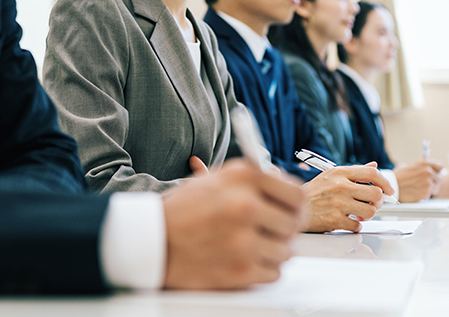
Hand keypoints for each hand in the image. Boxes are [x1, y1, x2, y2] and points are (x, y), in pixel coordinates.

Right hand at [162, 159, 304, 288]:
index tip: (292, 209)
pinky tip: (243, 258)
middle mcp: (245, 205)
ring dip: (274, 250)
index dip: (297, 204)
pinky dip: (263, 268)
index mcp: (243, 176)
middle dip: (285, 228)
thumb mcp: (218, 179)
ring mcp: (244, 240)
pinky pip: (274, 272)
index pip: (297, 193)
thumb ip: (256, 181)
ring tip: (251, 244)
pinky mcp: (241, 270)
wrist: (152, 241)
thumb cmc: (184, 209)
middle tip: (273, 230)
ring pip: (287, 250)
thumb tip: (290, 190)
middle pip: (295, 223)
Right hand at [302, 162, 394, 232]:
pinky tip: (347, 221)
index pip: (371, 173)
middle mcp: (340, 186)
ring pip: (370, 211)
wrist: (293, 206)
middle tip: (372, 204)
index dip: (385, 182)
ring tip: (359, 214)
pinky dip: (355, 226)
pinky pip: (357, 226)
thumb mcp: (331, 175)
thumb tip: (373, 166)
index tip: (388, 190)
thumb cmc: (313, 192)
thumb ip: (354, 172)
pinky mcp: (334, 220)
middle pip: (375, 194)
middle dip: (378, 202)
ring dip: (367, 215)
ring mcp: (338, 203)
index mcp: (340, 173)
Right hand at [394, 160, 443, 202]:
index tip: (436, 172)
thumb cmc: (398, 176)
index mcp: (424, 165)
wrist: (391, 187)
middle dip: (434, 180)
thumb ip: (421, 165)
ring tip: (418, 187)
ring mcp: (427, 184)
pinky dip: (424, 194)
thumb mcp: (409, 165)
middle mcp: (428, 173)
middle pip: (439, 177)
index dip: (438, 169)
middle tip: (425, 181)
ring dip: (430, 188)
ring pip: (435, 187)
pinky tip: (416, 191)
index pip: (440, 166)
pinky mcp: (425, 194)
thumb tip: (432, 165)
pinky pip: (429, 194)